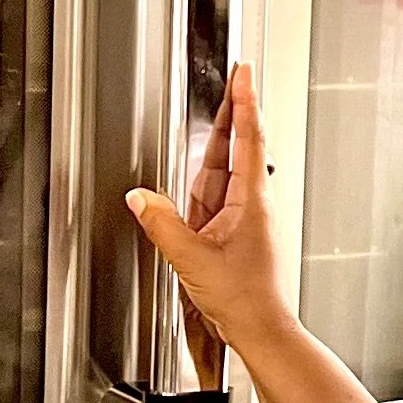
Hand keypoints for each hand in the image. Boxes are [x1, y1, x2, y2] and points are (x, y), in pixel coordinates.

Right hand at [127, 62, 294, 360]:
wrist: (262, 329)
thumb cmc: (244, 298)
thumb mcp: (191, 258)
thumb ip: (161, 224)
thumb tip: (140, 198)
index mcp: (252, 201)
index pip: (248, 138)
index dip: (244, 101)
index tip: (244, 73)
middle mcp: (253, 204)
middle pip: (240, 147)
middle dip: (234, 111)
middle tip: (235, 78)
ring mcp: (247, 218)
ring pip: (229, 170)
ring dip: (222, 141)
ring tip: (220, 110)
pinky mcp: (239, 232)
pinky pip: (220, 195)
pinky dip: (212, 177)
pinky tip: (202, 173)